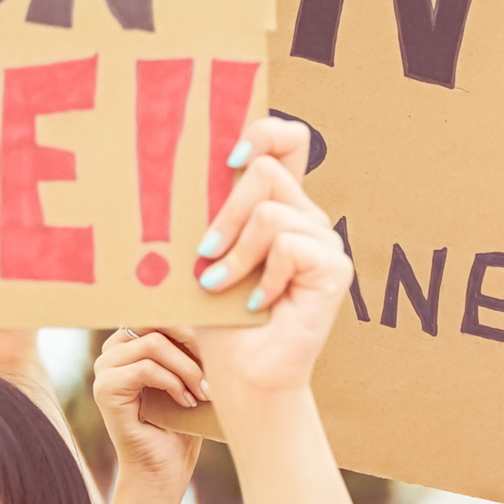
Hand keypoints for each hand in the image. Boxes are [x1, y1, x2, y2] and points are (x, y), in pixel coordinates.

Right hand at [94, 326, 205, 486]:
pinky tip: (187, 402)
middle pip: (157, 320)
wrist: (164, 469)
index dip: (195, 325)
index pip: (163, 310)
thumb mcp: (193, 374)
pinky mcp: (104, 389)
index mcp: (132, 339)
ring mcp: (104, 369)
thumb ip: (193, 344)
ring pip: (154, 343)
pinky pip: (145, 368)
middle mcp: (113, 350)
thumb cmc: (184, 421)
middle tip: (215, 369)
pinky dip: (174, 383)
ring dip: (188, 368)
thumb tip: (219, 313)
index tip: (221, 348)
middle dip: (193, 342)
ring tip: (204, 392)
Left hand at [189, 118, 351, 404]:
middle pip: (266, 169)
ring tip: (219, 284)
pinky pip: (289, 245)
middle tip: (204, 252)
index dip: (265, 131)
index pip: (289, 140)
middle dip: (225, 210)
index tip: (229, 156)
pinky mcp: (334, 268)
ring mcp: (324, 240)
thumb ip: (206, 212)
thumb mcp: (204, 252)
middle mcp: (306, 216)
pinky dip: (263, 276)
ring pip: (271, 211)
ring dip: (236, 252)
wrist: (242, 372)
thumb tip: (169, 170)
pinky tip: (258, 303)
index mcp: (279, 204)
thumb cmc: (216, 314)